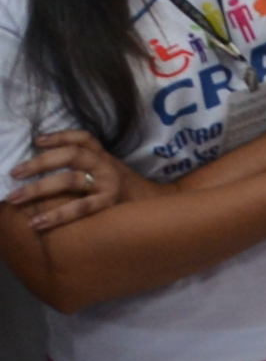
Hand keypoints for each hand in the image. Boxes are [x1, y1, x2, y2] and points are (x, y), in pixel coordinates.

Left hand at [10, 131, 143, 233]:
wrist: (155, 209)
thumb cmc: (125, 194)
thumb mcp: (109, 174)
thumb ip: (86, 171)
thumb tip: (46, 173)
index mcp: (104, 157)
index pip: (83, 138)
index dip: (60, 136)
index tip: (37, 140)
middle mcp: (106, 166)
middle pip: (72, 155)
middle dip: (40, 162)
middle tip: (14, 172)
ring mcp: (109, 184)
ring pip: (70, 180)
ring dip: (38, 188)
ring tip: (14, 198)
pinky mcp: (110, 204)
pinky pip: (80, 208)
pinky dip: (56, 215)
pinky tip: (37, 224)